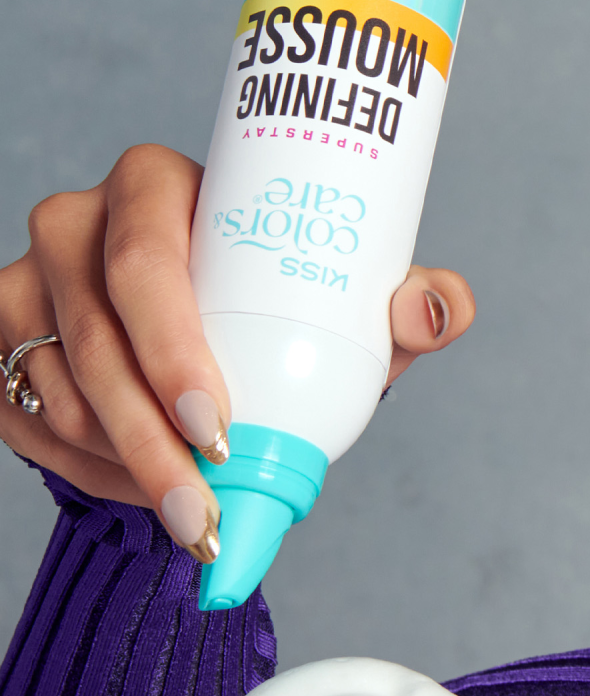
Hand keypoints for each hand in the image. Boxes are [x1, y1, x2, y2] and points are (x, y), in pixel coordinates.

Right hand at [0, 144, 475, 551]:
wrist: (222, 318)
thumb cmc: (288, 295)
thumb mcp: (351, 295)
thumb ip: (412, 298)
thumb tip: (442, 309)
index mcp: (153, 184)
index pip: (145, 259)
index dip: (170, 344)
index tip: (216, 423)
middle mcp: (74, 224)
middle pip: (95, 341)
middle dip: (152, 441)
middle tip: (204, 510)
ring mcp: (23, 284)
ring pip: (58, 392)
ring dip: (122, 465)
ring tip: (191, 511)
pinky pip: (27, 423)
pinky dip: (88, 471)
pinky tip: (145, 492)